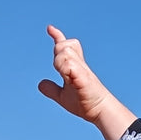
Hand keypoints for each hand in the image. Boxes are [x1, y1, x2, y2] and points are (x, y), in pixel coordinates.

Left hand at [38, 25, 135, 139]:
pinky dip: (64, 68)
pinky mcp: (83, 78)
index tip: (50, 28)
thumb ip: (52, 89)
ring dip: (60, 61)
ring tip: (65, 76)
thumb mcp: (63, 96)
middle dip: (58, 50)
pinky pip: (70, 66)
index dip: (57, 36)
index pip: (65, 47)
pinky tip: (67, 77)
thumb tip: (40, 84)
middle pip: (64, 45)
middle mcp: (78, 65)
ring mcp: (81, 70)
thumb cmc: (85, 102)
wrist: (99, 110)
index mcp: (74, 66)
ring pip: (65, 52)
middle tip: (61, 70)